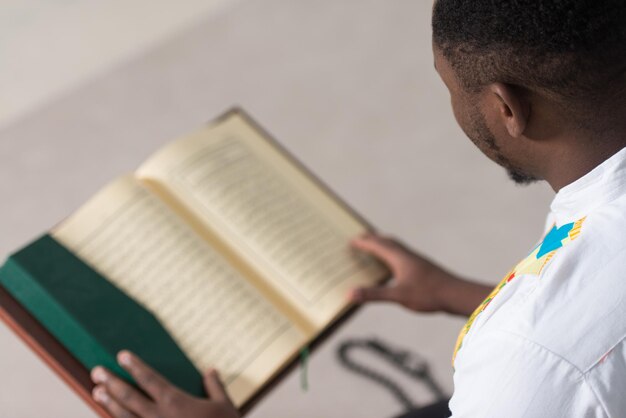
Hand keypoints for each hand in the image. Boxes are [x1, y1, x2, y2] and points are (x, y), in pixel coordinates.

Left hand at [91, 351, 238, 417]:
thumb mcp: (224, 406)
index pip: (149, 379)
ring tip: (97, 391)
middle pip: (129, 396)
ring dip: (109, 403)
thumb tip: (211, 370)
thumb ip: (215, 386)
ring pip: (124, 416)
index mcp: (176, 402)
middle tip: (96, 370)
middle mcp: (159, 417)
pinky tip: (112, 417)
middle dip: (112, 382)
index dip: (135, 366)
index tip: (122, 355)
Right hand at [349, 232, 459, 312]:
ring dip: (383, 245)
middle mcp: (407, 255)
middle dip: (372, 239)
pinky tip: (395, 267)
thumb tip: (349, 293)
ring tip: (375, 248)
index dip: (363, 242)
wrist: (457, 294)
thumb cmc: (429, 294)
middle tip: (361, 237)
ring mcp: (416, 261)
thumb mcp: (398, 296)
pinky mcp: (422, 268)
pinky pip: (402, 257)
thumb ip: (374, 294)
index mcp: (399, 257)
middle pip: (387, 242)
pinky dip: (392, 256)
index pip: (377, 245)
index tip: (351, 240)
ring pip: (396, 248)